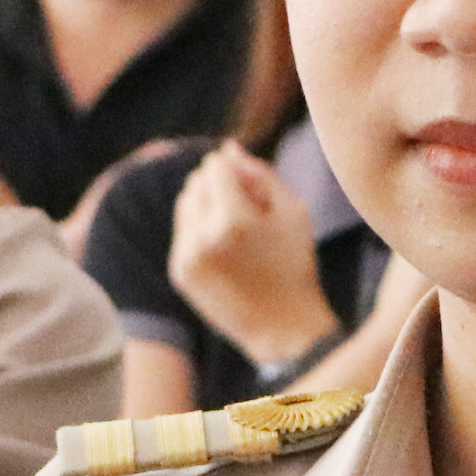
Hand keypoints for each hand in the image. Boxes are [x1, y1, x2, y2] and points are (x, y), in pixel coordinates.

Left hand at [168, 144, 336, 367]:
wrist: (282, 326)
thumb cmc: (295, 264)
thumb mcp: (292, 211)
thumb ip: (260, 173)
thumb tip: (228, 148)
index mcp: (234, 219)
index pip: (216, 166)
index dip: (235, 167)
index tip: (254, 185)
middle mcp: (204, 237)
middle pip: (197, 182)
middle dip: (219, 184)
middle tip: (248, 207)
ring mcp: (187, 257)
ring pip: (185, 204)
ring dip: (207, 204)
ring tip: (237, 226)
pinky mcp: (180, 273)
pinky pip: (183, 232)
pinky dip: (200, 230)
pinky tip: (226, 248)